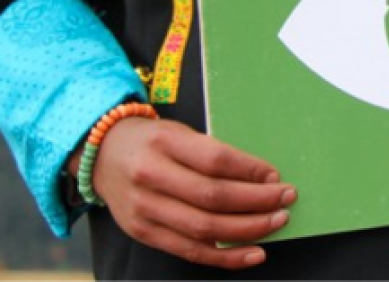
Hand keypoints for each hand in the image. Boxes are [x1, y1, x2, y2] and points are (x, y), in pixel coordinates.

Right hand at [91, 116, 296, 269]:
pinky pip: (190, 251)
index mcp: (164, 142)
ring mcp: (145, 209)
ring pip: (204, 228)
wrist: (102, 155)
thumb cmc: (152, 141)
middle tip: (286, 199)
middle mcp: (152, 176)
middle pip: (213, 197)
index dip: (250, 170)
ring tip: (276, 223)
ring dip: (247, 230)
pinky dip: (225, 256)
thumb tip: (260, 178)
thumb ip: (211, 153)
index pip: (215, 160)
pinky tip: (253, 253)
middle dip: (256, 202)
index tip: (275, 176)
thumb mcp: (179, 132)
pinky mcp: (144, 233)